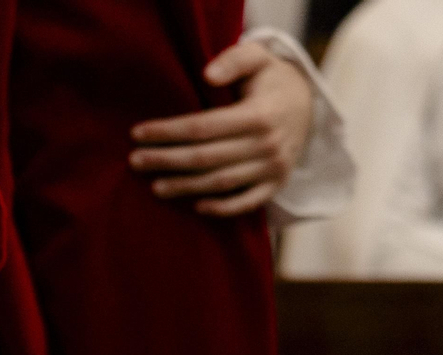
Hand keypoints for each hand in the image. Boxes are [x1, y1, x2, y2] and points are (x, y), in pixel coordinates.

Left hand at [128, 40, 314, 216]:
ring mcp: (274, 169)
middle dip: (166, 160)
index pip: (203, 127)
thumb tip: (207, 75)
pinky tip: (196, 206)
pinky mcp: (276, 185)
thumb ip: (234, 60)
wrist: (307, 104)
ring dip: (186, 187)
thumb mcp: (258, 58)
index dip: (168, 132)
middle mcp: (268, 145)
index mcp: (259, 115)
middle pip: (206, 158)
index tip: (138, 133)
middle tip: (135, 161)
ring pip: (221, 183)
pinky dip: (222, 209)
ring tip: (155, 187)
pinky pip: (247, 204)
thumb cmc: (270, 79)